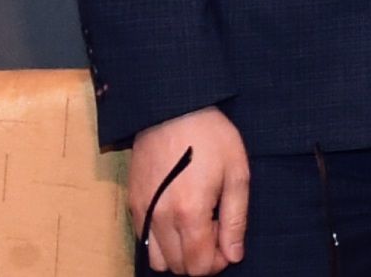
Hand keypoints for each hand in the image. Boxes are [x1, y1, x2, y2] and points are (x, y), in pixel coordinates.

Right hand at [127, 107, 248, 273]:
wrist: (172, 109)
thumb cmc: (211, 137)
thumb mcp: (237, 173)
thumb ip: (236, 219)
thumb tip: (234, 255)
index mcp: (189, 213)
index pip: (198, 266)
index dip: (218, 262)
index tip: (228, 242)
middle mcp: (160, 219)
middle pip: (178, 268)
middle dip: (200, 258)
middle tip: (215, 228)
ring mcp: (143, 212)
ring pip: (157, 260)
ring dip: (179, 253)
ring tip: (197, 224)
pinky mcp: (133, 204)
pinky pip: (144, 240)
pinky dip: (162, 241)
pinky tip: (179, 215)